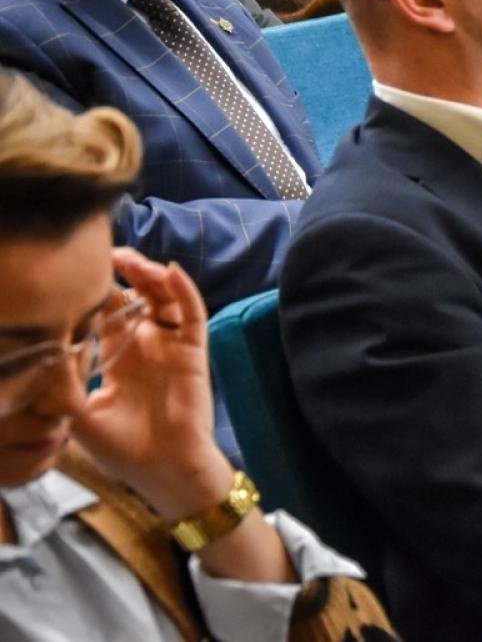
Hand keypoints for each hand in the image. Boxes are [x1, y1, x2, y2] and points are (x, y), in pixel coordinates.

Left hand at [71, 250, 232, 519]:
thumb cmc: (122, 449)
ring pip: (165, 298)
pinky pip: (192, 314)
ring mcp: (171, 346)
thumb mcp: (79, 416)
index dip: (97, 293)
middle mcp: (146, 346)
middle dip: (124, 274)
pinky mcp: (193, 350)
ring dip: (151, 275)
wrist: (163, 469)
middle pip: (138, 297)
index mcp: (118, 359)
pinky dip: (184, 290)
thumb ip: (63, 385)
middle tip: (106, 255)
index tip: (78, 274)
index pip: (107, 315)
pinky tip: (170, 273)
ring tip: (133, 260)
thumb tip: (45, 351)